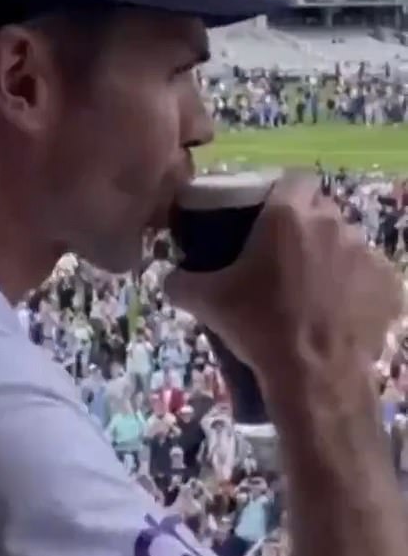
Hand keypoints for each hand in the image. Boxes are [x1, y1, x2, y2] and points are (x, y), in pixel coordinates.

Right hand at [165, 174, 403, 390]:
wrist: (312, 376)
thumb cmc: (258, 326)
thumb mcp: (206, 302)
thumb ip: (180, 281)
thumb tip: (169, 277)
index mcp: (289, 215)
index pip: (294, 179)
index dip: (283, 192)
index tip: (269, 214)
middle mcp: (334, 224)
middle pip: (321, 210)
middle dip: (305, 226)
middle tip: (284, 257)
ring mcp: (366, 253)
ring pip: (346, 242)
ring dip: (331, 256)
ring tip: (312, 287)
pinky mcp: (388, 284)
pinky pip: (370, 275)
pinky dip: (356, 286)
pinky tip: (339, 309)